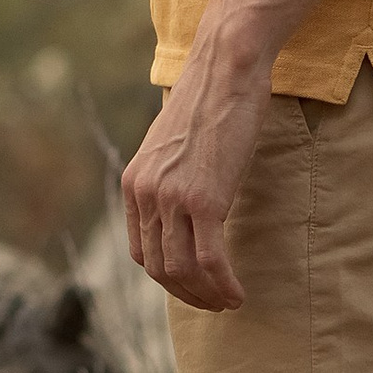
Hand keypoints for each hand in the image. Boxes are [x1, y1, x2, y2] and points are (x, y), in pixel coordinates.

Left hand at [120, 32, 272, 308]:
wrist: (225, 69)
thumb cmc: (209, 103)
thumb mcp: (175, 147)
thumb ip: (170, 179)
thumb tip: (184, 210)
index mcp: (134, 183)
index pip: (141, 252)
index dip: (167, 278)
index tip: (192, 287)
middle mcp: (146, 193)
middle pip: (159, 267)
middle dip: (188, 294)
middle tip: (214, 303)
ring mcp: (172, 197)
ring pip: (182, 270)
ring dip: (207, 295)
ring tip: (229, 301)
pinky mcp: (204, 199)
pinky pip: (209, 260)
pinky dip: (223, 285)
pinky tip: (238, 294)